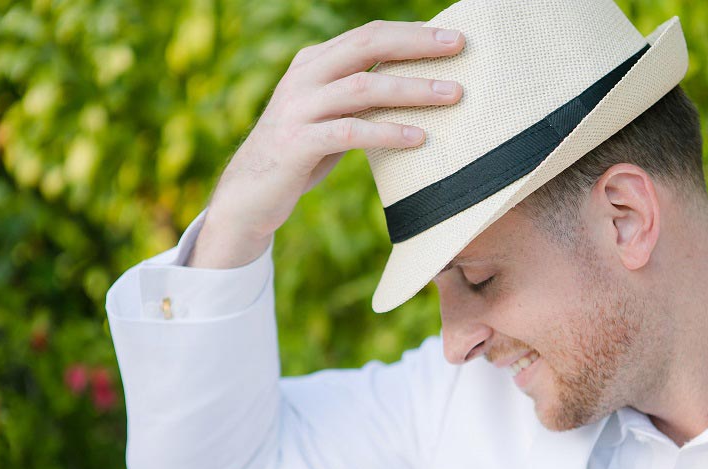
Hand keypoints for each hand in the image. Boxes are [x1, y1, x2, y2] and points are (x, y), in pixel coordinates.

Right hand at [188, 19, 465, 267]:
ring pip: (364, 87)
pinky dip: (388, 133)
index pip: (368, 34)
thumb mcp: (330, 117)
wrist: (248, 196)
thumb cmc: (300, 155)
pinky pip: (350, 132)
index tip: (453, 37)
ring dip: (412, 89)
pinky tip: (418, 138)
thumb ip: (360, 97)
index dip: (411, 33)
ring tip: (452, 95)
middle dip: (416, 44)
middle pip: (367, 45)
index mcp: (313, 62)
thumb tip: (415, 86)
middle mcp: (304, 77)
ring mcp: (298, 108)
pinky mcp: (297, 144)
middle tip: (459, 47)